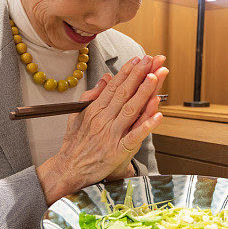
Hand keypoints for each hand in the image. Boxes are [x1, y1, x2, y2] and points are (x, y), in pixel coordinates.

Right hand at [36, 54, 168, 203]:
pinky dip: (147, 125)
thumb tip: (105, 79)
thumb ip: (92, 96)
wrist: (69, 169)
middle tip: (154, 61)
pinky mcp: (119, 151)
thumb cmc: (75, 144)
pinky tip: (158, 115)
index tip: (140, 59)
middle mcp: (103, 119)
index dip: (128, 71)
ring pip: (131, 109)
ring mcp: (111, 134)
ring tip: (156, 77)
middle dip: (140, 74)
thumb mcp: (77, 115)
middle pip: (124, 93)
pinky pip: (135, 136)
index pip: (114, 86)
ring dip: (145, 92)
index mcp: (95, 110)